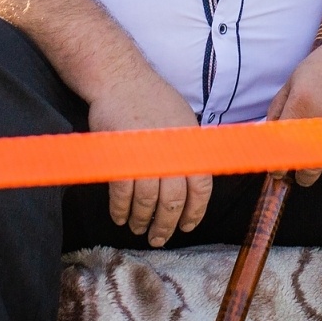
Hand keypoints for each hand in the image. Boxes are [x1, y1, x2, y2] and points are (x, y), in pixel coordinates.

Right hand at [86, 79, 212, 246]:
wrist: (122, 82)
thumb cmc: (153, 99)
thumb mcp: (184, 122)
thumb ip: (190, 150)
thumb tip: (196, 177)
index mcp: (190, 147)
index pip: (201, 189)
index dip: (194, 213)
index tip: (186, 226)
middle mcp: (172, 156)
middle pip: (172, 203)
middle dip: (165, 226)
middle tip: (158, 238)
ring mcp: (146, 159)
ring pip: (147, 203)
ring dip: (141, 221)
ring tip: (138, 228)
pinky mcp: (121, 160)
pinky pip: (122, 195)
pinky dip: (120, 210)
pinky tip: (120, 217)